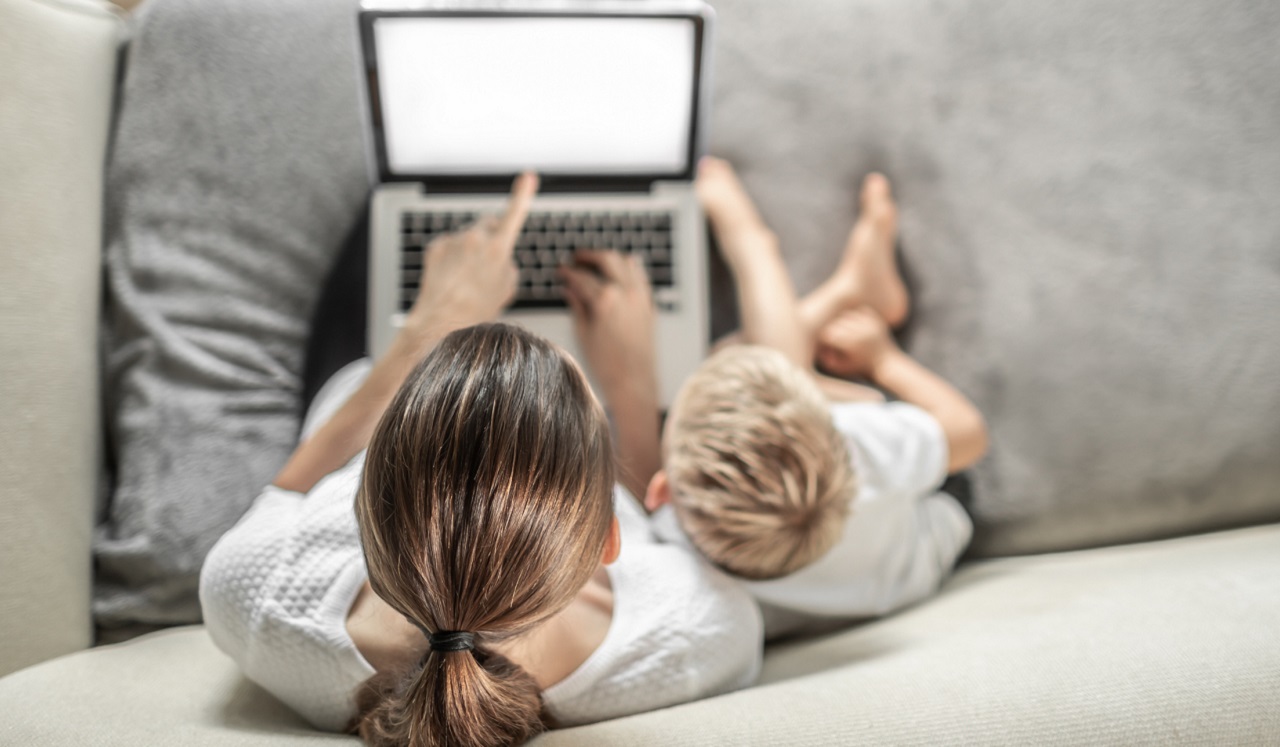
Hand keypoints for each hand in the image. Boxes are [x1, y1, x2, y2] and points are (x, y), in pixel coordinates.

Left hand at [406, 172, 537, 332]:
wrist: (442, 321)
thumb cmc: (478, 309)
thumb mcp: (507, 288)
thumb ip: (508, 263)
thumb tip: (499, 255)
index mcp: (498, 248)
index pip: (514, 214)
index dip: (523, 194)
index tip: (529, 176)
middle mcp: (475, 238)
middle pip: (488, 224)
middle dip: (491, 235)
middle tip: (488, 260)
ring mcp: (453, 240)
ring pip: (467, 238)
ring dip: (469, 251)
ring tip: (466, 279)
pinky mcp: (436, 245)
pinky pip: (449, 245)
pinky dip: (451, 257)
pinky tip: (451, 277)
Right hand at [558, 251, 657, 401]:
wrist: (634, 382)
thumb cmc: (607, 364)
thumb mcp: (584, 333)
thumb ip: (577, 306)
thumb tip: (569, 290)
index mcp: (605, 300)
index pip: (582, 277)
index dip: (568, 271)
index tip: (561, 270)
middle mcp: (626, 293)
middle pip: (607, 259)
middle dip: (589, 256)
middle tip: (577, 258)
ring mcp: (641, 297)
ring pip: (627, 262)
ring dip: (611, 259)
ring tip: (598, 263)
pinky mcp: (649, 305)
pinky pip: (641, 277)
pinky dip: (629, 269)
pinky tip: (619, 274)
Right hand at [815, 307, 897, 379]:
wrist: (886, 364)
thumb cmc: (860, 369)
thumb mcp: (842, 368)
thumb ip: (828, 360)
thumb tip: (816, 350)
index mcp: (853, 344)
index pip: (829, 334)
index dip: (823, 340)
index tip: (823, 345)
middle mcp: (862, 332)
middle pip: (836, 323)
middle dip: (831, 331)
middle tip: (830, 339)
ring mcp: (870, 325)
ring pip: (846, 315)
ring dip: (841, 322)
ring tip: (842, 333)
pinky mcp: (876, 320)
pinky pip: (859, 311)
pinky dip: (854, 317)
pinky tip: (853, 327)